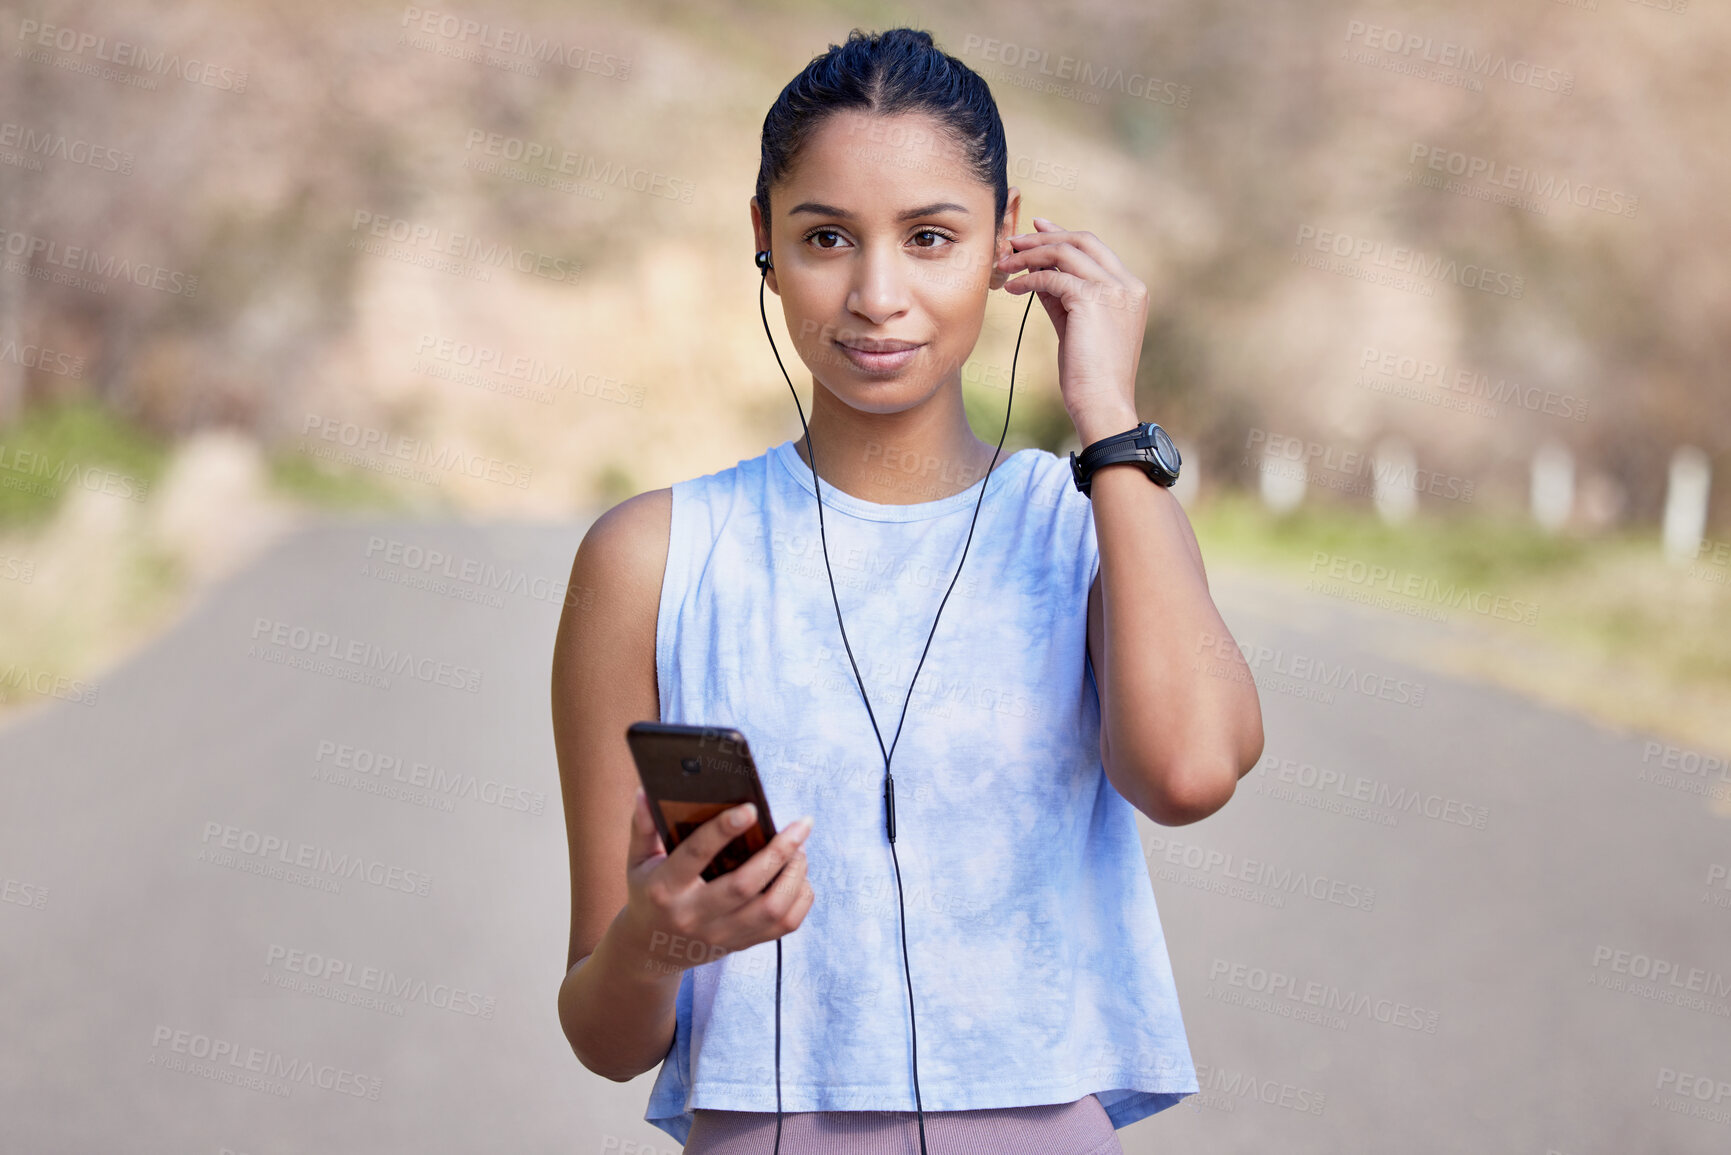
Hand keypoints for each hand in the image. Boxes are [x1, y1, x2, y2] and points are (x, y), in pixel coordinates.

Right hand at [620, 787, 813, 974]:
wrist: (651, 949)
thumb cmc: (649, 893)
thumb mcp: (638, 861)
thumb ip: (643, 826)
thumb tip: (646, 791)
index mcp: (665, 888)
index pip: (695, 855)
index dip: (723, 830)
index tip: (751, 808)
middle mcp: (694, 915)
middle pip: (744, 884)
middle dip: (779, 852)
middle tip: (801, 826)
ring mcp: (721, 934)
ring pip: (772, 909)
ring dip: (794, 875)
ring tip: (800, 849)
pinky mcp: (741, 944)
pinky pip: (784, 926)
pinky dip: (800, 898)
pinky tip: (798, 876)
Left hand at [997, 217, 1145, 439]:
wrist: (1102, 403)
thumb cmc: (1089, 375)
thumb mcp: (1077, 326)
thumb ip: (1063, 296)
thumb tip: (1038, 273)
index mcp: (1131, 289)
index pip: (1095, 248)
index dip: (1063, 234)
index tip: (1037, 227)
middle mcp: (1127, 284)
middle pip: (1082, 240)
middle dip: (1044, 236)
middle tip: (1014, 241)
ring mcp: (1113, 289)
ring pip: (1064, 253)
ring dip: (1031, 254)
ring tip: (1005, 263)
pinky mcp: (1092, 299)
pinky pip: (1052, 277)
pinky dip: (1029, 278)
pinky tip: (1012, 288)